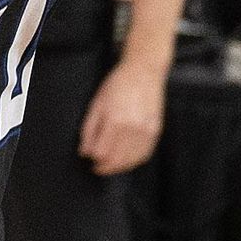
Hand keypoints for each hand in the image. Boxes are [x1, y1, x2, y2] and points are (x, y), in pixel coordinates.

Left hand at [79, 57, 166, 173]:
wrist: (143, 72)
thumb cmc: (118, 85)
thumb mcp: (96, 104)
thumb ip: (88, 130)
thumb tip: (85, 152)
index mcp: (114, 120)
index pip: (102, 153)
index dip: (94, 159)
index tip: (90, 160)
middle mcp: (132, 128)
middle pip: (116, 160)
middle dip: (105, 167)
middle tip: (98, 167)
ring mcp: (146, 131)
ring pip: (131, 161)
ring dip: (119, 167)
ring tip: (111, 166)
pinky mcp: (155, 131)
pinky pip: (144, 155)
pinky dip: (134, 161)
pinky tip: (126, 160)